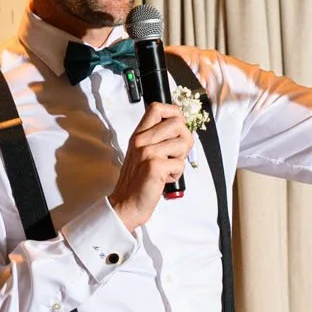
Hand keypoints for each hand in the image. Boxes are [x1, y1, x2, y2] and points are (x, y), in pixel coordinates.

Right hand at [111, 102, 190, 229]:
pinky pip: (180, 164)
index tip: (178, 126)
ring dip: (181, 159)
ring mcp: (147, 152)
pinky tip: (165, 179)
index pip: (157, 108)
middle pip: (177, 123)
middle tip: (176, 154)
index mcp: (139, 135)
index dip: (174, 112)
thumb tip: (182, 129)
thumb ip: (157, 139)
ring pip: (183, 143)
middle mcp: (142, 140)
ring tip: (168, 168)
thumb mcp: (142, 153)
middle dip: (185, 139)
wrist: (127, 203)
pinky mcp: (155, 166)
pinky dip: (177, 174)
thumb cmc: (138, 181)